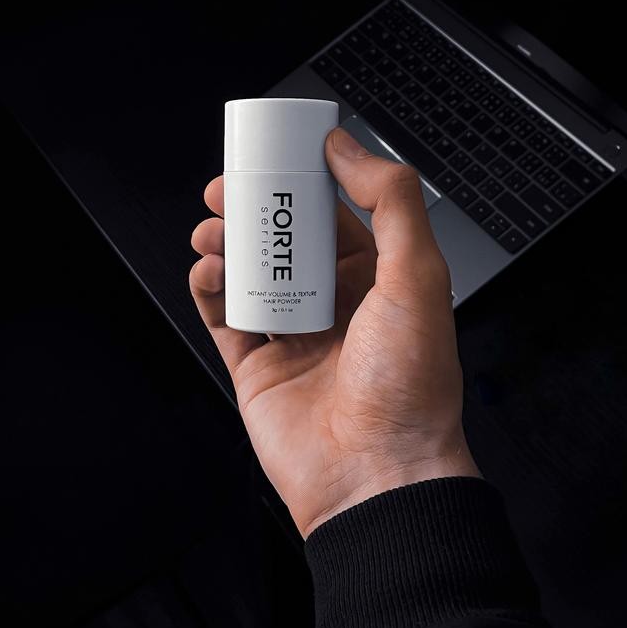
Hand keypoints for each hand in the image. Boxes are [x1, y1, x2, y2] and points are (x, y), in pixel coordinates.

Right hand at [189, 127, 479, 537]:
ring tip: (211, 231)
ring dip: (226, 246)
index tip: (275, 160)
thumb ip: (392, 204)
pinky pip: (224, 319)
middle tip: (226, 189)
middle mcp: (334, 307)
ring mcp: (293, 337)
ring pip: (250, 276)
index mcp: (377, 282)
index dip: (301, 186)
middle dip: (252, 212)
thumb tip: (348, 151)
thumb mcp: (418, 276)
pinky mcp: (258, 368)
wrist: (378, 476)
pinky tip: (207, 272)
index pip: (332, 218)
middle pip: (283, 244)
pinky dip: (209, 291)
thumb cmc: (410, 384)